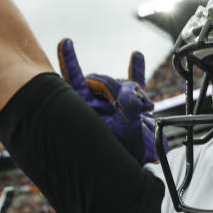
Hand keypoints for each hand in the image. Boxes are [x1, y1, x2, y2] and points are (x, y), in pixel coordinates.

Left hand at [57, 38, 162, 164]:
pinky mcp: (131, 106)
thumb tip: (132, 90)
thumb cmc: (127, 157)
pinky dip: (136, 71)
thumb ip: (129, 109)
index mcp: (86, 112)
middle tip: (128, 100)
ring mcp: (114, 105)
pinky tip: (136, 56)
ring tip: (145, 107)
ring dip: (133, 89)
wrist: (139, 170)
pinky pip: (134, 84)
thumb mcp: (126, 134)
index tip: (67, 42)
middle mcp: (98, 106)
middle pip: (102, 81)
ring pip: (121, 84)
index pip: (72, 82)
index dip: (69, 61)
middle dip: (114, 85)